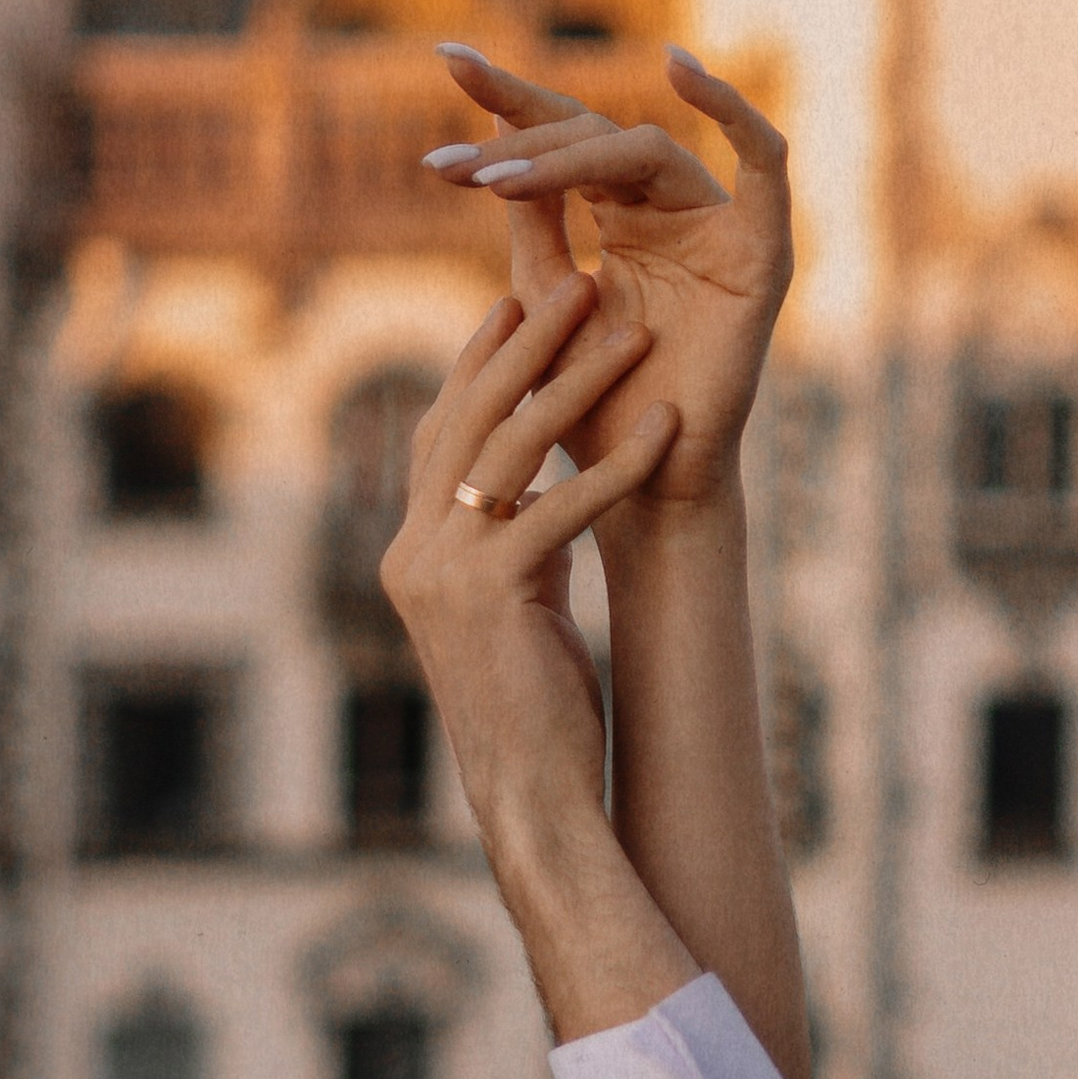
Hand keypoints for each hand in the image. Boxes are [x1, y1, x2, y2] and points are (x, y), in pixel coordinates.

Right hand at [383, 279, 693, 1028]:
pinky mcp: (493, 598)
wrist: (531, 798)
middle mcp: (413, 552)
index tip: (519, 298)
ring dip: (574, 383)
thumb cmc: (536, 708)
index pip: (441, 431)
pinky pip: (561, 511)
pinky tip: (665, 430)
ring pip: (508, 450)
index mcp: (412, 550)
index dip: (478, 361)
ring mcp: (444, 574)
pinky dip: (615, 465)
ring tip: (631, 330)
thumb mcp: (517, 605)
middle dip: (522, 343)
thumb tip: (541, 482)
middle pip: (464, 418)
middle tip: (574, 280)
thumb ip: (517, 541)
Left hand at [421, 44, 790, 508]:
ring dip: (567, 159)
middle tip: (449, 167)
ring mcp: (717, 229)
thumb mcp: (543, 298)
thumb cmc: (588, 406)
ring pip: (647, 152)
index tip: (444, 59)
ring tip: (496, 180)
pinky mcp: (761, 257)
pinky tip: (684, 70)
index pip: (563, 135)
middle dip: (518, 142)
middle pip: (597, 136)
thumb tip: (494, 133)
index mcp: (620, 214)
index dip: (508, 97)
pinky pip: (766, 166)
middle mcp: (670, 209)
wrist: (634, 489)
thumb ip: (530, 219)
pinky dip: (734, 113)